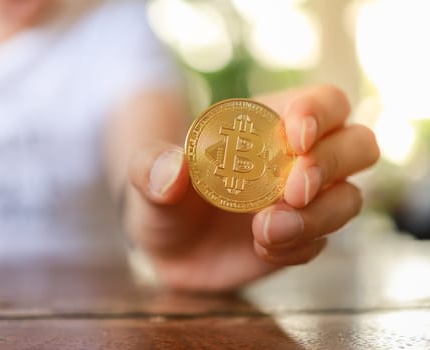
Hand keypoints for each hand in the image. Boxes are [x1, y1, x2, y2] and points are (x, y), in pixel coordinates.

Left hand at [124, 85, 378, 291]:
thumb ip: (151, 166)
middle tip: (293, 190)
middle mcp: (298, 159)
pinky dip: (298, 248)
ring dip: (317, 216)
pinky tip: (262, 249)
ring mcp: (305, 202)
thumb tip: (175, 169)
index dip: (319, 113)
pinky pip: (322, 243)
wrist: (170, 248)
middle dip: (331, 164)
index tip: (296, 137)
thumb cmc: (165, 197)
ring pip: (349, 198)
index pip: (323, 102)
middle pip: (357, 145)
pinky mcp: (302, 239)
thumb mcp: (146, 176)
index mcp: (269, 124)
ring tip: (265, 231)